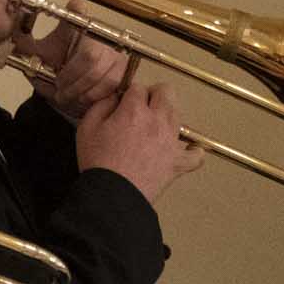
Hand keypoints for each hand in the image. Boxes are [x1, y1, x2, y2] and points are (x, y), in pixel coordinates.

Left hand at [7, 12, 132, 118]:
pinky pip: (108, 85)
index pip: (78, 9)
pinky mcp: (123, 70)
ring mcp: (114, 52)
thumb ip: (25, 49)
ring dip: (79, 90)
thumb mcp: (40, 59)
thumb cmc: (58, 71)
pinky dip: (92, 96)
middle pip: (90, 54)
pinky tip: (82, 100)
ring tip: (67, 96)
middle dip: (72, 77)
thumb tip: (8, 37)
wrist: (76, 94)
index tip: (75, 6)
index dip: (78, 9)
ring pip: (98, 73)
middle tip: (60, 88)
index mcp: (76, 27)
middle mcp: (99, 35)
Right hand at [73, 77, 196, 202]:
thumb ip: (101, 105)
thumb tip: (115, 98)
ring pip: (179, 115)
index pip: (138, 87)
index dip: (128, 94)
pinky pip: (196, 155)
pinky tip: (185, 150)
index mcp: (134, 111)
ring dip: (167, 115)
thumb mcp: (87, 127)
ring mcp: (171, 142)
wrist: (111, 195)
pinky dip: (192, 151)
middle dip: (153, 94)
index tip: (123, 104)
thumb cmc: (97, 163)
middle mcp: (157, 121)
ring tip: (153, 128)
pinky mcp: (178, 164)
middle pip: (166, 92)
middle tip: (141, 108)